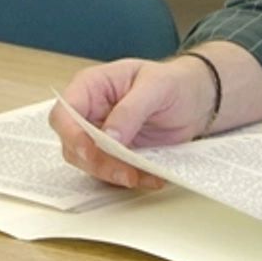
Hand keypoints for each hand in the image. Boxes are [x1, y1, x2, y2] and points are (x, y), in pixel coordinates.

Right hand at [49, 57, 215, 189]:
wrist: (196, 98)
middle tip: (125, 172)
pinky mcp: (117, 154)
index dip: (71, 135)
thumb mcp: (156, 86)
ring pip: (90, 164)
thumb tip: (109, 136)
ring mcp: (102, 136)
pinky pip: (113, 173)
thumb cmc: (174, 81)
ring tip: (142, 176)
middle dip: (97, 163)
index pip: (65, 113)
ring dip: (114, 175)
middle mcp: (91, 113)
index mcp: (91, 86)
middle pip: (73, 146)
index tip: (90, 151)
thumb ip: (130, 110)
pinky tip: (151, 177)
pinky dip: (131, 179)